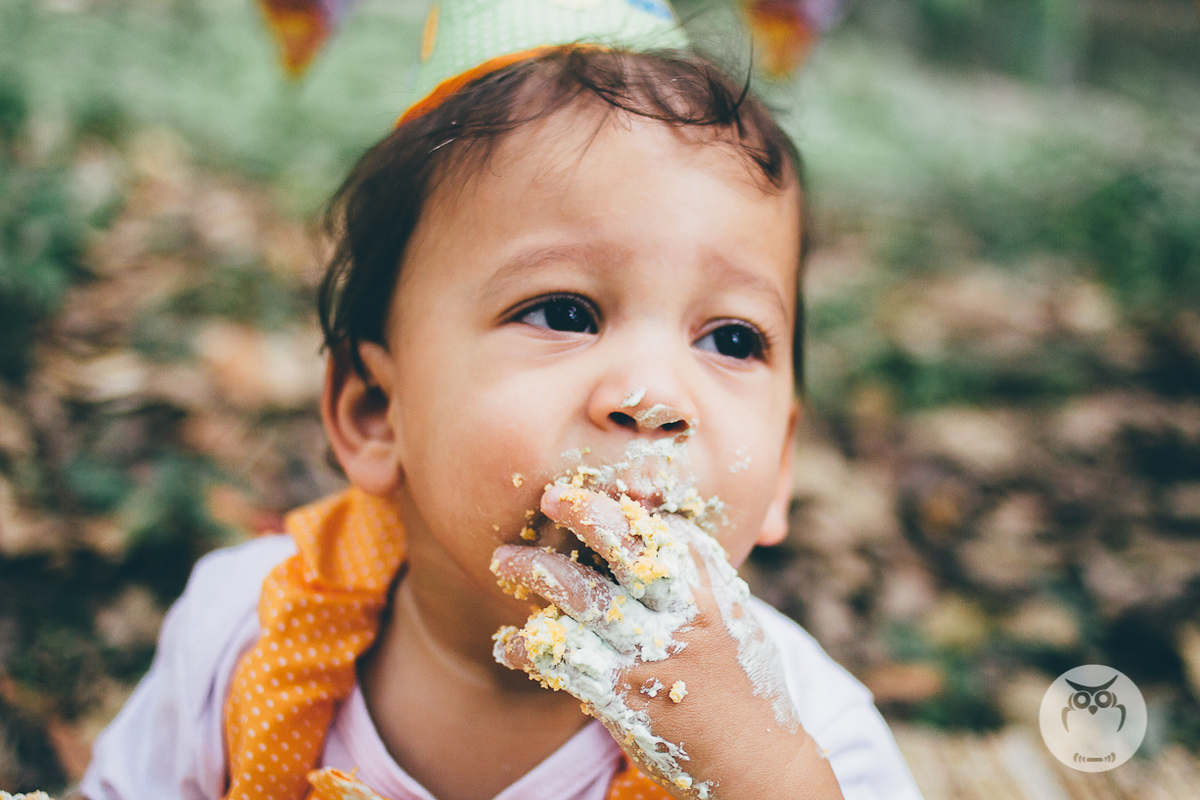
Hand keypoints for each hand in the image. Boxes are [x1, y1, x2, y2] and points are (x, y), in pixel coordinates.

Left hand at [491, 485, 843, 799]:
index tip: (588, 491)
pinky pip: (564, 662)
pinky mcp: (624, 699)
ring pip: (584, 598)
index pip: (663, 529)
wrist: (756, 762)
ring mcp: (651, 656)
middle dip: (584, 514)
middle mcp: (682, 615)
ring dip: (538, 571)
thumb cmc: (740, 682)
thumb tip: (653, 527)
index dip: (622, 505)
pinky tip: (509, 642)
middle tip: (548, 496)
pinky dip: (529, 647)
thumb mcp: (733, 616)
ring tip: (504, 559)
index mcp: (710, 590)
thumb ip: (696, 574)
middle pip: (626, 549)